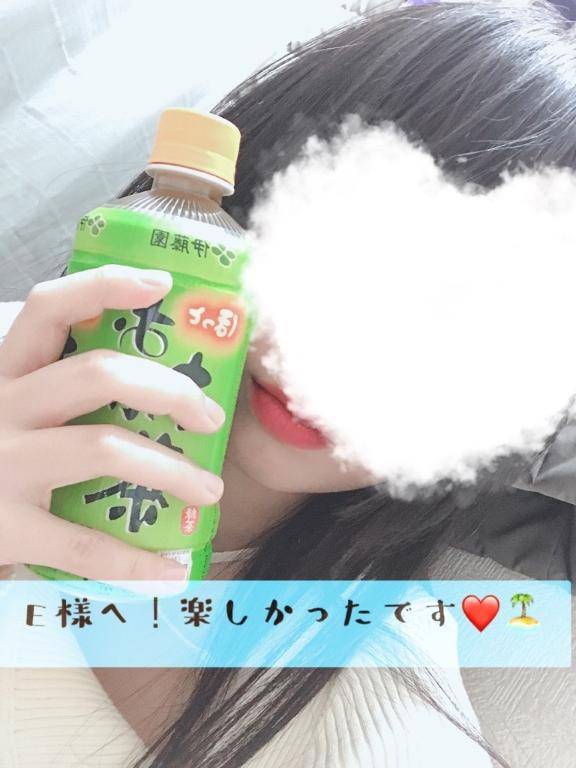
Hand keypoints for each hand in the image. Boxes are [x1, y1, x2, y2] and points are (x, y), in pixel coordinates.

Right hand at [0, 264, 224, 582]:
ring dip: (171, 470)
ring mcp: (1, 465)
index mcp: (6, 373)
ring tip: (209, 490)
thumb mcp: (15, 411)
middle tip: (211, 416)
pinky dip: (136, 560)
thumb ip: (61, 392)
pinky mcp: (3, 527)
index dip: (104, 286)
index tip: (162, 284)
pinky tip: (171, 569)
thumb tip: (162, 381)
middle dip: (169, 390)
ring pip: (103, 449)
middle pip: (97, 373)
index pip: (49, 308)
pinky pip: (83, 544)